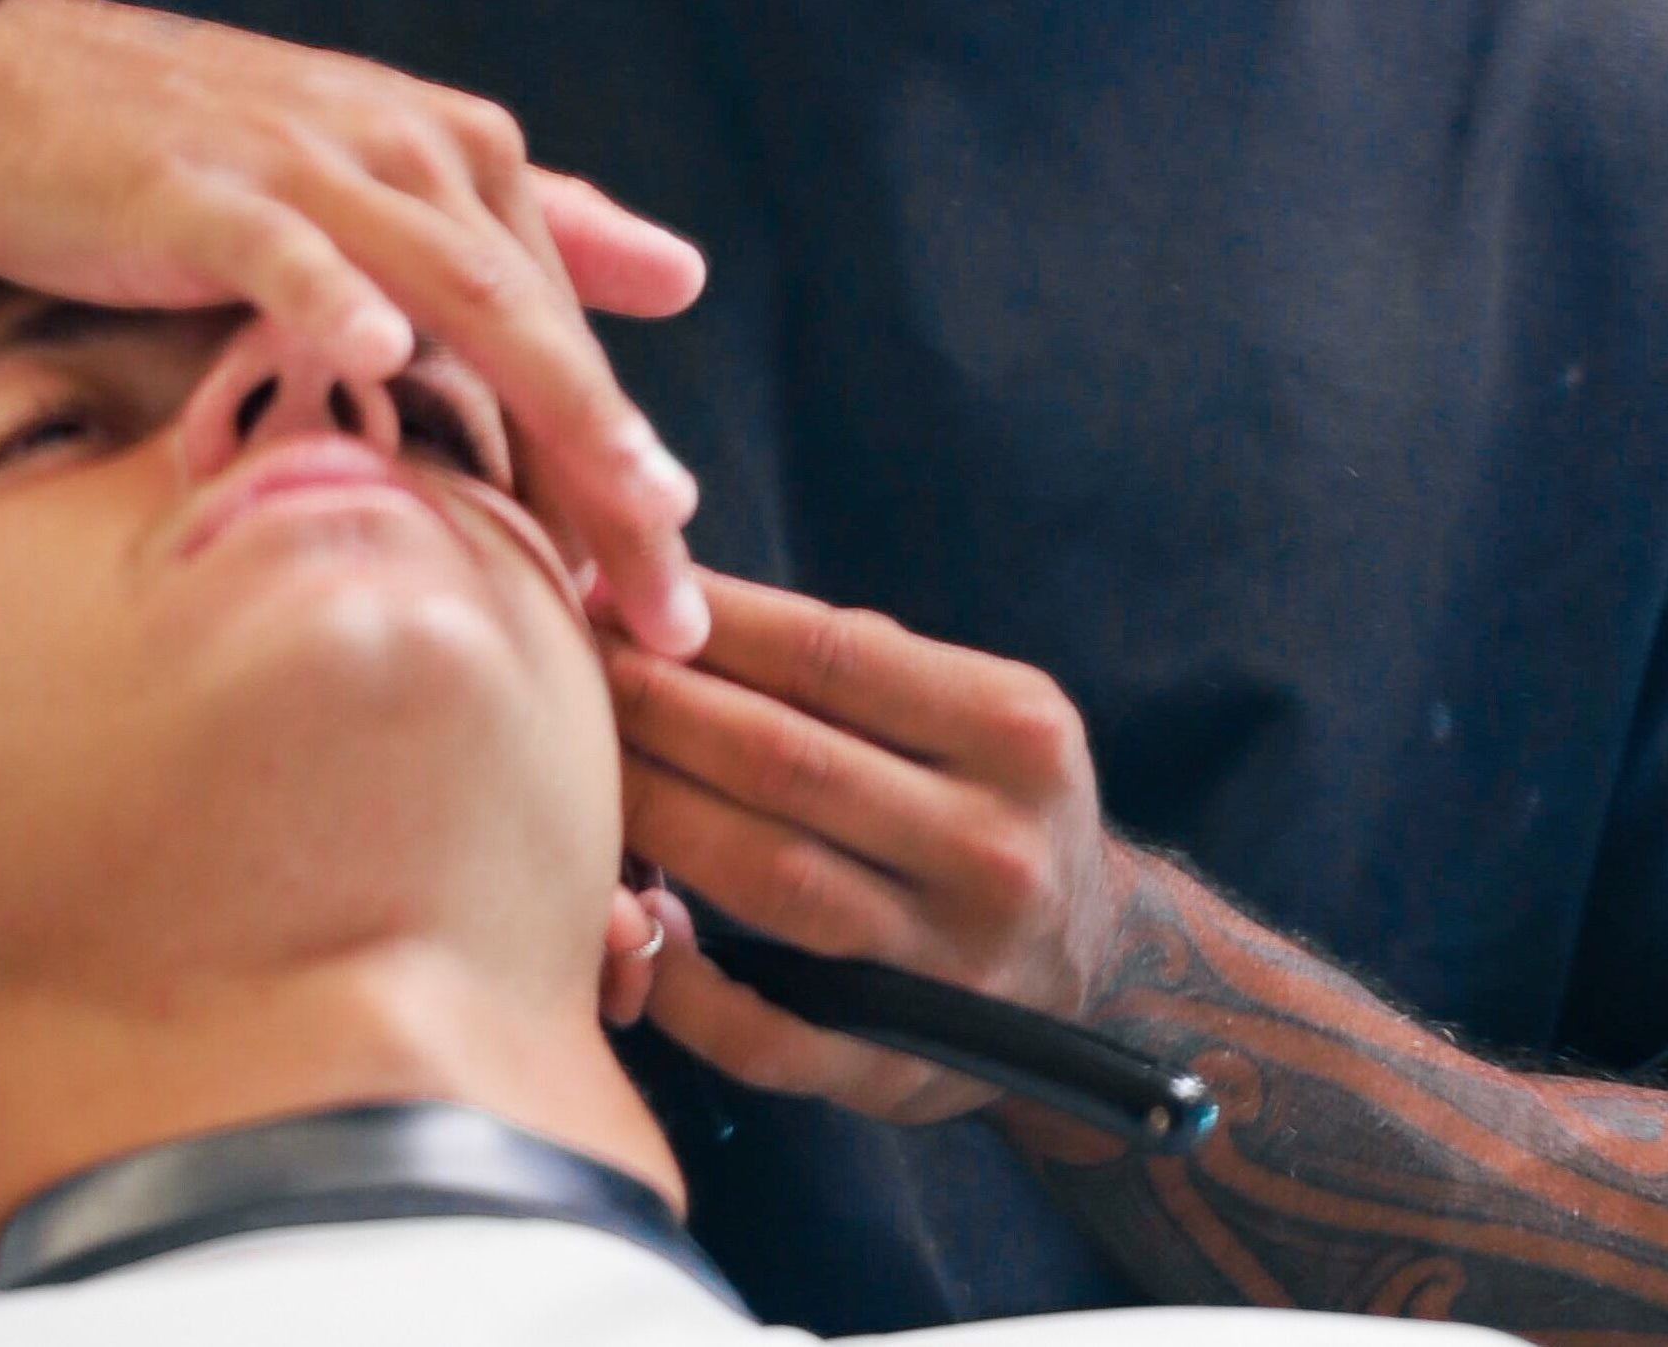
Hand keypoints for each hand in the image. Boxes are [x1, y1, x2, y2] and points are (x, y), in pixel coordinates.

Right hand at [0, 0, 712, 651]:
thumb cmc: (199, 155)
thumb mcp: (381, 191)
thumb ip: (534, 231)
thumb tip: (686, 275)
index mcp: (466, 162)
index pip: (567, 332)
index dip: (626, 461)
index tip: (677, 593)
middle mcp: (413, 151)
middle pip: (541, 327)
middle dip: (616, 467)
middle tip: (672, 601)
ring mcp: (309, 164)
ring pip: (457, 291)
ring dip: (547, 397)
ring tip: (615, 504)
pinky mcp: (198, 184)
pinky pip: (281, 247)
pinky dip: (335, 294)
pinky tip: (384, 354)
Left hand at [600, 571, 1134, 1121]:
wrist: (1094, 961)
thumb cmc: (993, 801)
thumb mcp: (977, 711)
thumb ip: (855, 661)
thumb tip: (673, 600)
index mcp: (1016, 733)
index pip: (831, 658)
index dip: (709, 626)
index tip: (614, 599)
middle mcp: (994, 845)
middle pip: (786, 764)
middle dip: (659, 711)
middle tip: (573, 675)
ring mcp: (952, 964)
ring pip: (770, 882)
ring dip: (656, 821)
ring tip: (580, 776)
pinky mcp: (903, 1068)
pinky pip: (768, 1032)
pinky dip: (685, 984)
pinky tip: (630, 925)